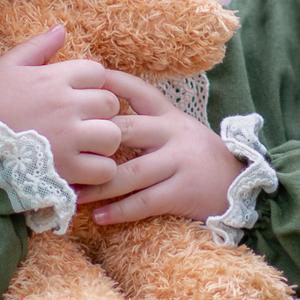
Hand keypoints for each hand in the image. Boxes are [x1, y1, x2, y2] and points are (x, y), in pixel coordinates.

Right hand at [0, 26, 121, 185]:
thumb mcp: (6, 67)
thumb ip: (37, 46)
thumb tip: (62, 29)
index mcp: (54, 78)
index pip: (98, 73)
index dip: (90, 85)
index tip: (76, 97)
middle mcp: (66, 105)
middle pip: (110, 103)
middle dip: (100, 112)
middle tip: (82, 122)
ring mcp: (69, 138)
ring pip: (113, 135)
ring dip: (103, 141)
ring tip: (85, 146)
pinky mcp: (67, 169)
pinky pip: (104, 169)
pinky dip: (98, 170)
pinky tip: (82, 168)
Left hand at [76, 72, 241, 224]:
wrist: (239, 185)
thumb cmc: (196, 157)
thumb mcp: (176, 129)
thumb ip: (145, 122)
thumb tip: (98, 116)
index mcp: (169, 115)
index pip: (137, 90)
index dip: (108, 84)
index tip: (77, 85)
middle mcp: (174, 134)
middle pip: (126, 130)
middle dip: (92, 142)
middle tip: (60, 152)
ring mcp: (180, 163)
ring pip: (131, 172)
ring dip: (98, 186)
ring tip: (73, 194)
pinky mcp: (183, 192)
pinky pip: (144, 202)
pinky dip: (119, 211)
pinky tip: (97, 216)